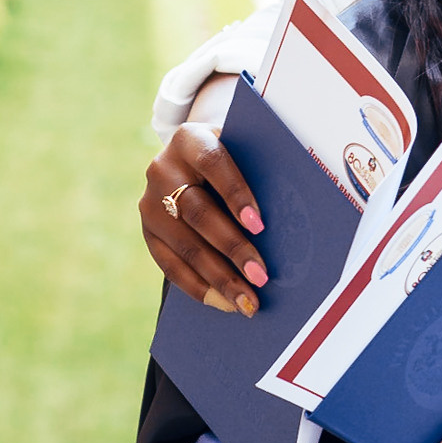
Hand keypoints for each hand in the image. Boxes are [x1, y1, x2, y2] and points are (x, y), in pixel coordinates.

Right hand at [141, 118, 268, 314]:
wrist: (191, 157)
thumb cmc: (233, 155)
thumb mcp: (242, 150)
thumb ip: (260, 169)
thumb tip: (294, 211)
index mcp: (190, 140)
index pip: (214, 164)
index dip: (236, 194)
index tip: (259, 225)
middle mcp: (162, 169)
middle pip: (198, 213)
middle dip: (232, 248)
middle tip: (261, 276)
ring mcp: (149, 202)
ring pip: (184, 245)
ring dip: (218, 277)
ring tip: (246, 300)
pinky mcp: (147, 231)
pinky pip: (170, 265)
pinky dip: (199, 287)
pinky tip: (223, 302)